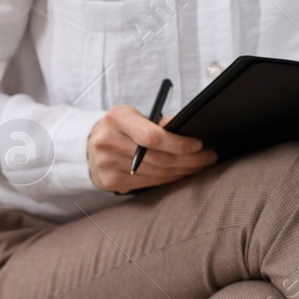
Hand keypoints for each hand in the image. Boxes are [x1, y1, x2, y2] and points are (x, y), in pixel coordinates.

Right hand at [87, 105, 217, 192]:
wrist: (88, 144)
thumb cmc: (120, 127)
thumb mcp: (135, 115)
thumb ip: (157, 122)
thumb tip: (182, 126)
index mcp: (117, 118)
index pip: (153, 136)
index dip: (178, 143)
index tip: (199, 145)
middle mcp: (108, 141)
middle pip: (158, 158)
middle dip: (189, 159)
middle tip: (209, 157)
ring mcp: (106, 164)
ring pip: (156, 173)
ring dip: (183, 171)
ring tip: (200, 166)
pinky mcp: (109, 181)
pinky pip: (148, 183)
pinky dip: (168, 179)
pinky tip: (181, 174)